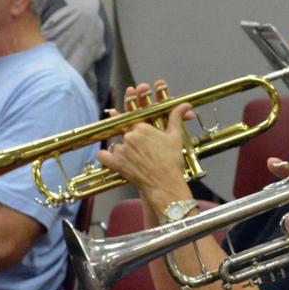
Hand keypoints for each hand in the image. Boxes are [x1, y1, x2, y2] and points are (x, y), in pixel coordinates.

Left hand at [95, 82, 194, 203]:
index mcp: (142, 127)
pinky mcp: (115, 162)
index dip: (142, 133)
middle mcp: (130, 135)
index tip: (146, 141)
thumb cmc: (171, 162)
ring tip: (137, 162)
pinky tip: (114, 160)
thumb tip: (185, 105)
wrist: (165, 185)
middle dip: (134, 143)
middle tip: (144, 154)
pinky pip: (103, 155)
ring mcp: (121, 149)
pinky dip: (106, 157)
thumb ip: (176, 118)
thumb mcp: (175, 137)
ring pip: (117, 145)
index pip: (136, 124)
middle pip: (126, 134)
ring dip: (123, 151)